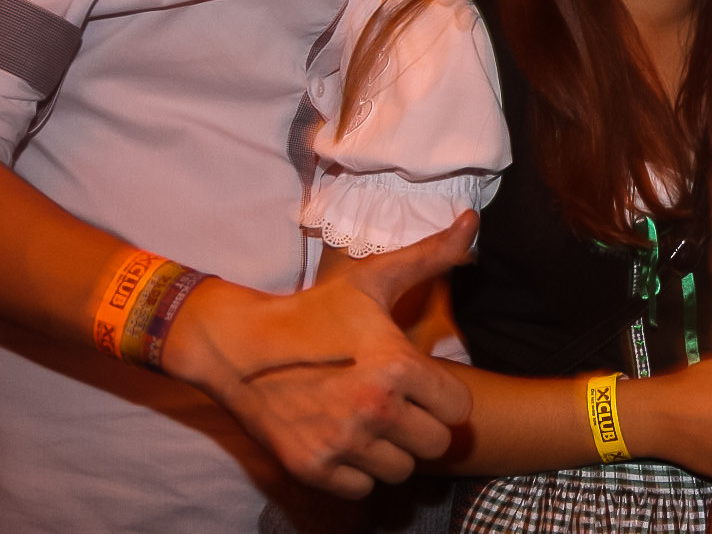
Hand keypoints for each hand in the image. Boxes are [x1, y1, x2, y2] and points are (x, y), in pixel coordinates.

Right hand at [164, 212, 478, 497]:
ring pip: (402, 471)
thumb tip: (472, 222)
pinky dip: (358, 472)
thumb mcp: (373, 281)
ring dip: (392, 451)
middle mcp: (374, 409)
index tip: (422, 385)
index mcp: (396, 366)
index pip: (459, 408)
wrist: (240, 347)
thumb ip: (431, 255)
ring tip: (372, 422)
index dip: (444, 397)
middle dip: (422, 425)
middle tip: (399, 405)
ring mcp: (342, 442)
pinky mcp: (312, 468)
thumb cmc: (314, 311)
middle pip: (436, 444)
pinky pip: (363, 489)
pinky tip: (346, 440)